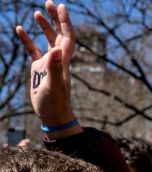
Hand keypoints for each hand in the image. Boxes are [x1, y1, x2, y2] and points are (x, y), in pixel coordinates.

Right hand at [16, 1, 81, 137]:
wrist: (53, 116)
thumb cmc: (55, 103)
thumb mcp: (53, 85)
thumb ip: (55, 68)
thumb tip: (57, 50)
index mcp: (64, 61)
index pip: (68, 37)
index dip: (65, 22)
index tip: (61, 7)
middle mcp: (58, 60)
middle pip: (60, 35)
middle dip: (56, 19)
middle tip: (50, 3)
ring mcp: (48, 64)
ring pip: (48, 41)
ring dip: (44, 27)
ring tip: (36, 13)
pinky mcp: (39, 69)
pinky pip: (34, 51)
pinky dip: (28, 40)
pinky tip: (20, 29)